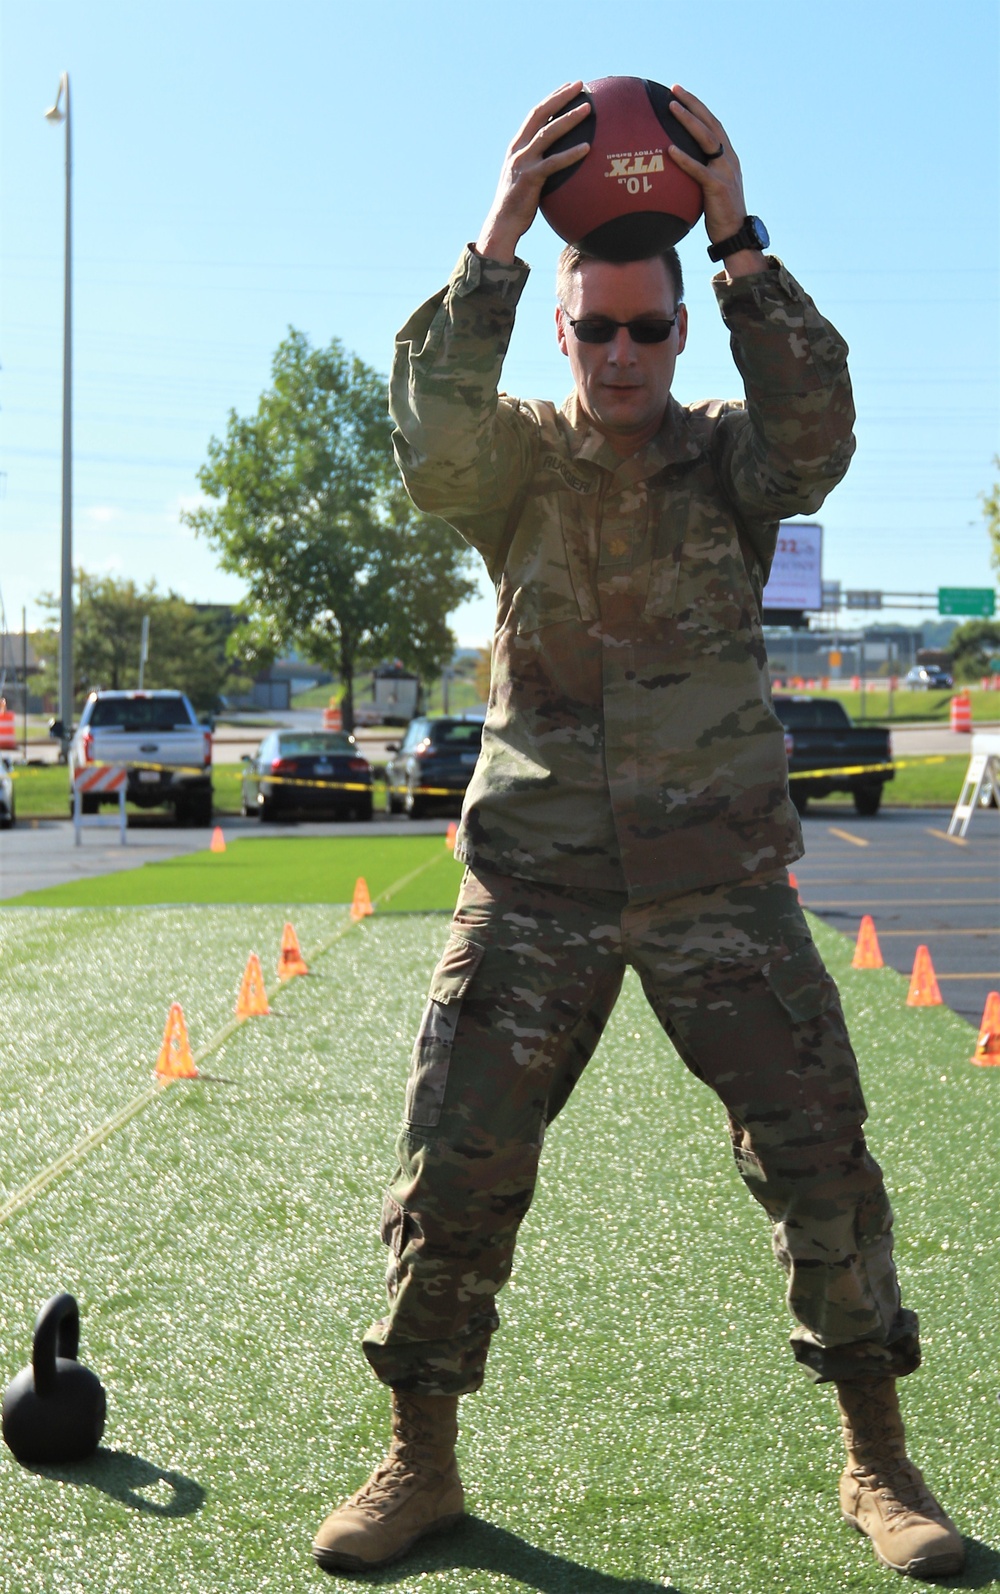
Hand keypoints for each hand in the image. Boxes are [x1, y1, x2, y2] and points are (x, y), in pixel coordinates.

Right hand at [476, 83, 590, 263]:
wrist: (502, 224)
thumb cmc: (518, 204)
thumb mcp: (527, 178)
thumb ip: (540, 164)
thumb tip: (561, 161)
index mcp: (517, 146)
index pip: (535, 114)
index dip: (552, 98)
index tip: (568, 86)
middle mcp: (518, 149)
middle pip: (540, 114)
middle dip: (560, 97)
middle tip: (580, 85)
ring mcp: (523, 162)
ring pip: (547, 133)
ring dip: (568, 119)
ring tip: (588, 109)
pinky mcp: (530, 179)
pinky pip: (554, 163)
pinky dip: (570, 155)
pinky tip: (587, 149)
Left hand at [666, 86, 763, 274]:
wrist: (735, 235)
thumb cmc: (718, 215)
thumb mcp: (709, 189)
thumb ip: (698, 174)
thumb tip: (674, 168)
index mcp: (727, 157)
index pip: (712, 124)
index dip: (697, 107)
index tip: (679, 93)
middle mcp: (728, 159)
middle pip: (710, 123)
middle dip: (692, 103)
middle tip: (674, 89)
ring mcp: (725, 171)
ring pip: (706, 139)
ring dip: (688, 121)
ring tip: (671, 108)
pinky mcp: (718, 187)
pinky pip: (698, 170)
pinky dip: (684, 158)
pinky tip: (670, 149)